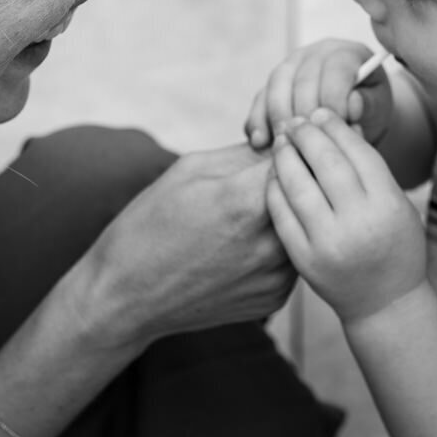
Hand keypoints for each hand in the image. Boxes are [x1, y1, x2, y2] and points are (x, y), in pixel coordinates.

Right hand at [76, 143, 296, 347]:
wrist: (127, 297)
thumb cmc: (150, 225)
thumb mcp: (190, 170)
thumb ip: (246, 154)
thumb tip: (287, 140)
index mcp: (246, 203)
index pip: (299, 156)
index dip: (293, 141)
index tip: (284, 137)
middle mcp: (269, 244)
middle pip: (309, 193)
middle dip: (298, 174)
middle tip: (268, 172)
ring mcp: (275, 277)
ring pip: (304, 227)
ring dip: (292, 211)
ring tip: (253, 208)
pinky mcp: (275, 299)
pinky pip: (292, 258)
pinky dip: (280, 245)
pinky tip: (248, 242)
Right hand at [245, 39, 391, 149]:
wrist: (355, 113)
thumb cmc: (367, 108)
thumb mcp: (377, 107)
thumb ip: (368, 104)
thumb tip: (352, 104)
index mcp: (345, 54)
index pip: (335, 70)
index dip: (335, 100)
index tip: (336, 129)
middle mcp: (315, 53)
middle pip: (302, 80)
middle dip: (304, 115)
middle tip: (306, 144)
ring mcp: (291, 65)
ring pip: (276, 85)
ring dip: (277, 117)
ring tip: (283, 145)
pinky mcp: (273, 83)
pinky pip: (260, 97)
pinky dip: (257, 120)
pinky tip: (259, 142)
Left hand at [268, 108, 425, 324]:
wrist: (384, 304)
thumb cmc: (395, 246)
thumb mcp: (398, 205)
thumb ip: (372, 169)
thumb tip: (338, 124)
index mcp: (388, 206)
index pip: (357, 152)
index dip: (335, 127)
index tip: (321, 113)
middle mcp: (359, 223)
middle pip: (326, 163)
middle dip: (307, 135)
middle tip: (295, 120)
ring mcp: (329, 243)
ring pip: (298, 186)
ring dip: (286, 157)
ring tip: (282, 141)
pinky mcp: (305, 260)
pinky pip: (282, 214)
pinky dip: (274, 188)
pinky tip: (274, 173)